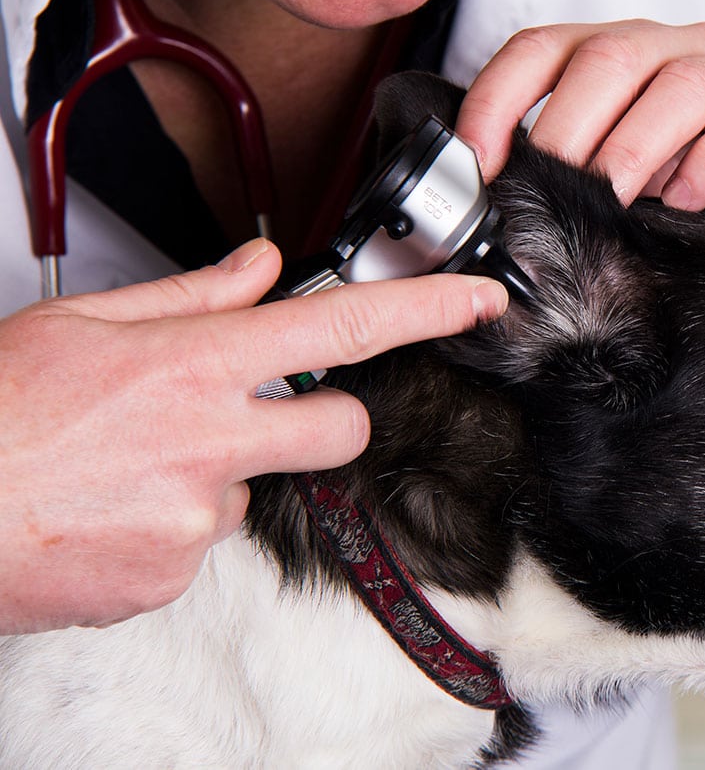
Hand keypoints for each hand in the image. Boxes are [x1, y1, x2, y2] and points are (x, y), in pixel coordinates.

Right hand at [0, 239, 508, 633]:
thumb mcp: (83, 324)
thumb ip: (189, 296)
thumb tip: (259, 269)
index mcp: (193, 366)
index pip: (342, 328)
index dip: (425, 310)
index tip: (479, 301)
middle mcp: (211, 442)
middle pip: (340, 428)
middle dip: (323, 418)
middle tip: (256, 411)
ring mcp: (198, 517)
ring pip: (255, 486)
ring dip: (214, 473)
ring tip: (127, 464)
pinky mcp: (174, 575)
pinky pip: (203, 542)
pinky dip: (170, 525)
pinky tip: (112, 508)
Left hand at [454, 20, 704, 265]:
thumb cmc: (701, 217)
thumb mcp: (618, 192)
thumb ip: (569, 176)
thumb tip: (495, 197)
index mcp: (632, 57)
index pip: (548, 46)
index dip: (502, 95)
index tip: (479, 158)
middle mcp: (689, 49)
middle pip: (614, 57)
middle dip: (569, 126)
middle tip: (548, 190)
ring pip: (684, 82)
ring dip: (636, 145)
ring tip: (613, 201)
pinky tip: (688, 202)